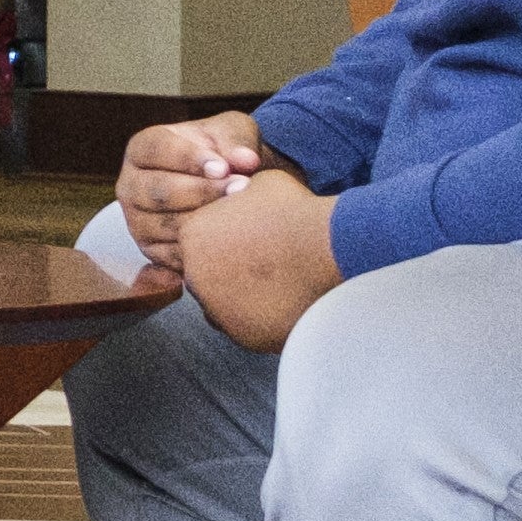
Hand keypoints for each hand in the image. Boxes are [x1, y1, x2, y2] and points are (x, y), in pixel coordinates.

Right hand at [115, 111, 265, 292]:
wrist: (220, 184)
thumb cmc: (220, 152)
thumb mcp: (228, 133)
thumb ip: (236, 141)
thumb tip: (246, 160)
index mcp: (141, 148)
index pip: (157, 150)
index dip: (189, 159)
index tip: (223, 167)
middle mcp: (130, 185)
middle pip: (159, 192)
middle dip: (202, 191)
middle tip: (241, 188)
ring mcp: (136, 220)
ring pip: (167, 225)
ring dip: (206, 220)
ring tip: (240, 211)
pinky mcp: (150, 250)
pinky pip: (174, 254)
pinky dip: (202, 248)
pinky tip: (229, 236)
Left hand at [178, 167, 344, 353]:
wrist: (328, 248)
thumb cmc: (297, 212)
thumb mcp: (260, 184)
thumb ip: (238, 196)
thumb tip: (241, 197)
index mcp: (193, 235)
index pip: (196, 243)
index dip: (224, 241)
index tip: (248, 240)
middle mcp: (195, 276)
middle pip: (206, 277)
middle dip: (229, 271)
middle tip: (263, 264)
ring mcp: (217, 310)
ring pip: (223, 307)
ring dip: (243, 298)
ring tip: (278, 284)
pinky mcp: (244, 336)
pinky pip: (247, 329)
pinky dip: (263, 319)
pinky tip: (286, 302)